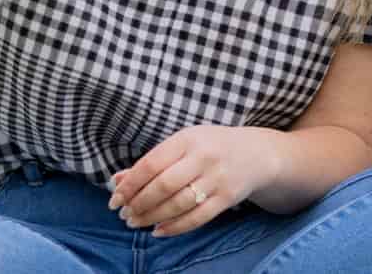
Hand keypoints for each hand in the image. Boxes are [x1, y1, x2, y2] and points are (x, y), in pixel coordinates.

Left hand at [107, 125, 280, 236]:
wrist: (257, 154)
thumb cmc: (211, 147)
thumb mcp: (183, 144)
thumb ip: (152, 161)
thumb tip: (117, 181)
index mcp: (187, 139)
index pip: (151, 164)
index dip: (129, 185)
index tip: (114, 199)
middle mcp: (203, 158)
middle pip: (164, 185)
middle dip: (139, 203)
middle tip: (123, 214)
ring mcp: (217, 179)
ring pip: (179, 204)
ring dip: (152, 217)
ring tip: (135, 223)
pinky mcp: (227, 198)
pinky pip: (197, 218)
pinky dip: (175, 228)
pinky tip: (158, 232)